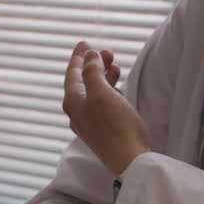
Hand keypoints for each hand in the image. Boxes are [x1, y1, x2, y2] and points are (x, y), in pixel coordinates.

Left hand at [62, 41, 151, 176]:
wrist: (131, 160)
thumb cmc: (116, 126)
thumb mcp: (102, 94)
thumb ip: (92, 73)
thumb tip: (89, 57)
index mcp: (73, 102)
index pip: (72, 73)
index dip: (78, 56)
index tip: (84, 42)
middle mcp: (78, 112)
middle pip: (82, 82)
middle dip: (94, 65)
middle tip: (108, 53)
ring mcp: (90, 123)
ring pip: (93, 92)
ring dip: (103, 76)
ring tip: (116, 66)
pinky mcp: (103, 130)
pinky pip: (102, 103)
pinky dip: (109, 91)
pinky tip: (118, 88)